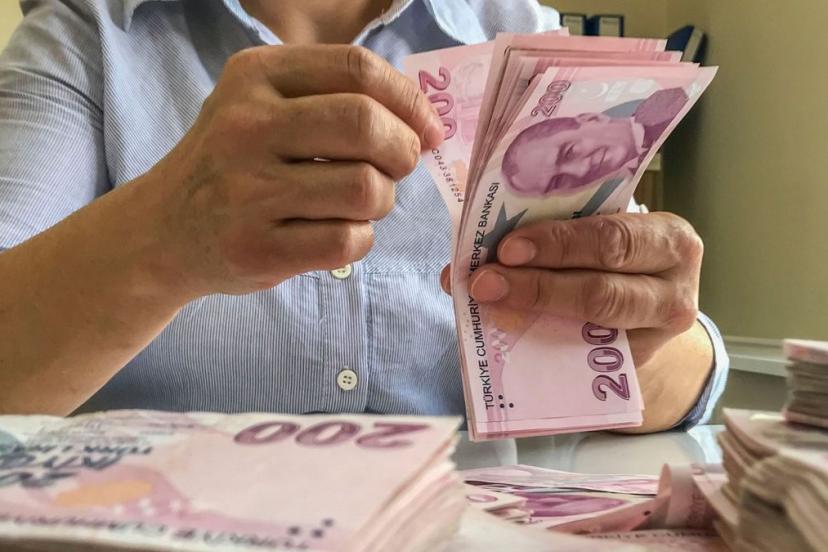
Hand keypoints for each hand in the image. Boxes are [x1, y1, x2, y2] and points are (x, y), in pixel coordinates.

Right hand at [141, 45, 442, 299]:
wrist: (161, 231)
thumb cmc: (230, 164)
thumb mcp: (262, 106)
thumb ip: (334, 98)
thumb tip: (424, 123)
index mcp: (255, 76)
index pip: (357, 68)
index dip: (409, 100)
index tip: (427, 129)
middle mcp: (246, 126)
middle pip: (366, 125)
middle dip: (403, 150)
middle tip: (398, 167)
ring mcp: (247, 190)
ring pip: (365, 188)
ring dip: (382, 200)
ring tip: (360, 203)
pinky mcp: (256, 248)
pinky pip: (347, 240)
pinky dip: (360, 238)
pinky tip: (338, 233)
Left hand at [441, 213, 702, 364]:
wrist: (644, 320)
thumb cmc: (610, 263)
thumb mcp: (596, 239)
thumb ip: (550, 235)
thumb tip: (471, 253)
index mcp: (668, 238)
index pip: (612, 237)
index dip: (559, 242)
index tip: (507, 248)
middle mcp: (674, 289)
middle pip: (602, 288)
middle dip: (537, 283)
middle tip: (485, 280)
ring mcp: (658, 338)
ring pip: (595, 326)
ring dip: (533, 313)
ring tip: (488, 303)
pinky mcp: (635, 370)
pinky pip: (585, 363)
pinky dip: (538, 345)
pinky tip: (503, 336)